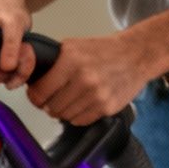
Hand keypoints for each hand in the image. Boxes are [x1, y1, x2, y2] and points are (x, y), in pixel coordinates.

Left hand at [26, 33, 155, 125]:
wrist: (136, 54)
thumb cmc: (104, 51)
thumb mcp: (74, 47)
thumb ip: (52, 63)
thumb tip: (32, 80)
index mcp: (71, 61)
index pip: (39, 92)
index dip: (35, 96)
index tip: (37, 95)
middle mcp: (83, 79)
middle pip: (51, 107)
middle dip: (48, 105)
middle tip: (54, 98)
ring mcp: (96, 95)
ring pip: (64, 116)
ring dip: (63, 111)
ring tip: (71, 99)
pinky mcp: (107, 107)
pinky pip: (80, 121)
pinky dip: (78, 115)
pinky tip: (83, 103)